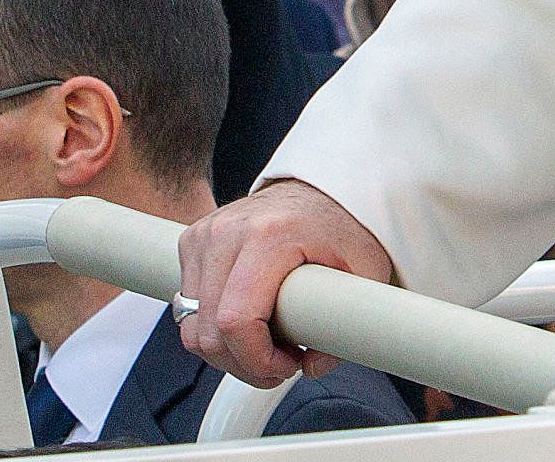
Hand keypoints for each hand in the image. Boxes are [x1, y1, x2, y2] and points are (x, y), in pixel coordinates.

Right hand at [177, 180, 392, 384]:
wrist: (320, 186)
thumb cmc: (343, 224)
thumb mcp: (366, 271)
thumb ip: (345, 325)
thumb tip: (312, 367)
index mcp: (269, 236)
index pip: (236, 320)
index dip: (257, 359)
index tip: (287, 365)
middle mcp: (228, 232)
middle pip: (208, 331)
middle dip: (243, 364)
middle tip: (280, 364)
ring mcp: (205, 234)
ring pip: (191, 325)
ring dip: (225, 351)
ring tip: (265, 345)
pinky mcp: (193, 241)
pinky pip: (188, 307)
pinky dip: (212, 327)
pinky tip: (248, 323)